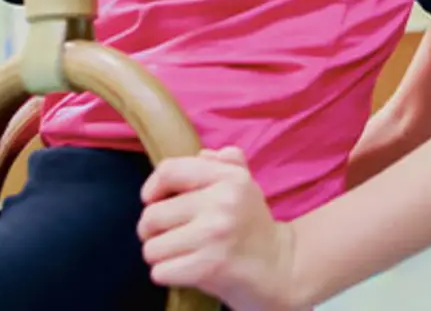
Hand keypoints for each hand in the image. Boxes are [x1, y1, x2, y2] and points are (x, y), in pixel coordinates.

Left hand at [139, 147, 300, 310]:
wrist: (280, 267)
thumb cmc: (253, 225)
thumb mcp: (246, 185)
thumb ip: (225, 163)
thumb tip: (201, 155)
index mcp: (230, 177)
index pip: (169, 170)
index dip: (151, 188)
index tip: (154, 201)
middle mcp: (223, 201)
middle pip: (151, 215)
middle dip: (153, 231)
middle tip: (173, 235)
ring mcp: (215, 234)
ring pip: (151, 247)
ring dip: (161, 256)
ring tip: (182, 253)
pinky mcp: (209, 267)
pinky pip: (160, 272)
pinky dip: (168, 275)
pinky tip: (188, 269)